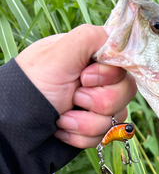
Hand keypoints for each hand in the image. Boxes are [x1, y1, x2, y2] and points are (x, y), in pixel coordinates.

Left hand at [15, 24, 136, 148]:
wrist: (17, 127)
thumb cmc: (32, 86)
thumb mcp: (57, 55)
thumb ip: (89, 38)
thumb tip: (117, 37)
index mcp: (91, 57)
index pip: (123, 63)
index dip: (109, 75)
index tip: (85, 78)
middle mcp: (98, 80)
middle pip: (126, 91)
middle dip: (98, 101)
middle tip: (73, 98)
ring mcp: (98, 106)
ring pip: (117, 117)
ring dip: (87, 122)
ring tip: (62, 117)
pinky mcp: (95, 127)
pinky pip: (105, 135)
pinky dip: (82, 135)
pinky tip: (63, 128)